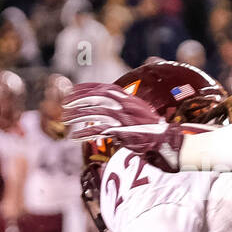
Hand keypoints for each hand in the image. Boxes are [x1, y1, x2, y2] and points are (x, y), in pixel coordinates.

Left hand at [61, 82, 207, 172]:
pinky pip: (99, 130)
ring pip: (95, 113)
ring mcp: (124, 118)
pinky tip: (74, 137)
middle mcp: (127, 106)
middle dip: (79, 99)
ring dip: (78, 115)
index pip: (105, 88)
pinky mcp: (122, 132)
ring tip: (65, 119)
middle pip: (98, 98)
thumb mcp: (139, 115)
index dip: (87, 88)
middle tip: (64, 104)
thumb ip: (125, 109)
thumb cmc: (153, 131)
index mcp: (130, 99)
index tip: (72, 90)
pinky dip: (85, 133)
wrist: (167, 143)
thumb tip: (111, 108)